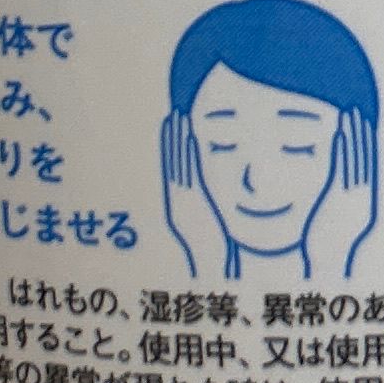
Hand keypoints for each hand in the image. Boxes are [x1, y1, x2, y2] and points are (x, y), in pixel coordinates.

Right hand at [159, 108, 229, 277]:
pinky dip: (187, 153)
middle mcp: (178, 201)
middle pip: (172, 163)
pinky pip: (189, 172)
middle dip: (171, 138)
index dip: (170, 149)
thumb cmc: (214, 254)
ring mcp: (183, 200)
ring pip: (178, 164)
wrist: (210, 269)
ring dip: (178, 139)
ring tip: (178, 116)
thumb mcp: (207, 230)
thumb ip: (205, 215)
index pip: (172, 172)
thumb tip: (211, 204)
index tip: (170, 129)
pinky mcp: (193, 201)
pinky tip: (191, 136)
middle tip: (171, 114)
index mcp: (179, 207)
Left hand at [305, 107, 379, 279]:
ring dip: (353, 134)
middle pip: (364, 158)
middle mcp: (362, 197)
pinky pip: (343, 168)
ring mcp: (353, 198)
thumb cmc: (327, 251)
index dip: (366, 144)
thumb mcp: (335, 226)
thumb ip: (338, 209)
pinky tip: (339, 132)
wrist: (327, 267)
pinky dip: (343, 149)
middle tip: (359, 108)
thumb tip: (331, 198)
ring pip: (355, 159)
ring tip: (349, 112)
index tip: (364, 122)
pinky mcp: (340, 199)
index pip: (366, 166)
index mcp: (363, 203)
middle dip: (362, 133)